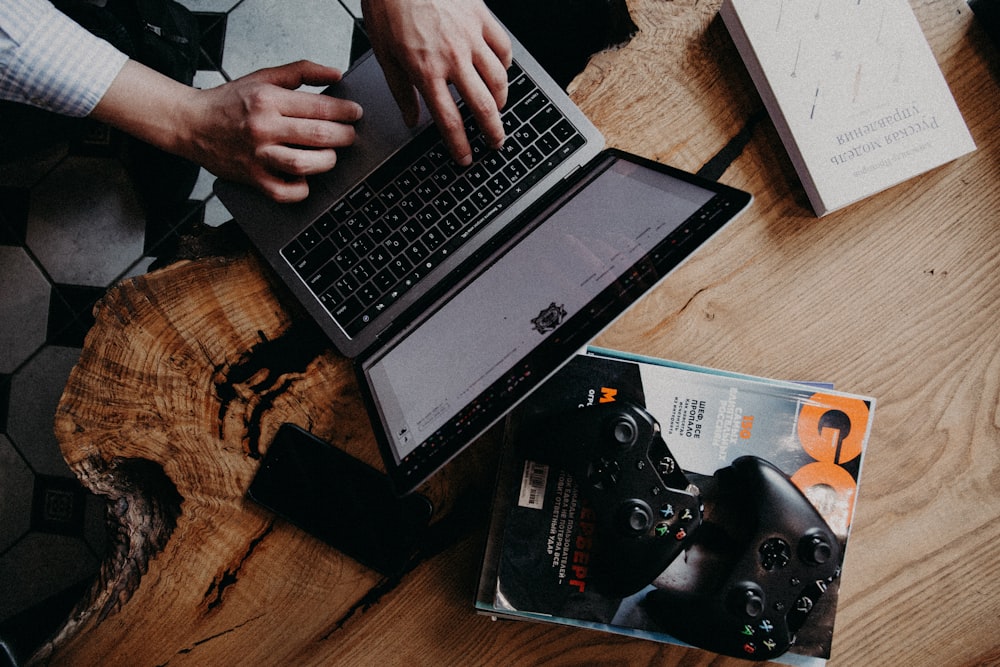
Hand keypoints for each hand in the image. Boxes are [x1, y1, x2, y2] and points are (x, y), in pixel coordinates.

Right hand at [93, 60, 362, 202]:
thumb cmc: (230, 102)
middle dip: (343, 136)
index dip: (345, 112)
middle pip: (317, 135)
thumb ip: (301, 72)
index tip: (356, 114)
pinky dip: (300, 190)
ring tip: (331, 156)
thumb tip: (336, 75)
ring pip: (304, 164)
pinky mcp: (252, 178)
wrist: (192, 124)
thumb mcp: (264, 78)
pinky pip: (283, 192)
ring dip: (326, 161)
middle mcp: (263, 127)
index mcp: (268, 100)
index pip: (318, 107)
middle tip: (349, 136)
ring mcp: (257, 155)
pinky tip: (306, 180)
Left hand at [361, 0, 512, 165]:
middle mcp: (453, 57)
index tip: (466, 157)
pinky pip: (504, 47)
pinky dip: (506, 64)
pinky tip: (501, 71)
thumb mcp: (384, 54)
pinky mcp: (482, 17)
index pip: (450, 121)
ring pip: (499, 79)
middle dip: (492, 132)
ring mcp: (471, 36)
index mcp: (426, 70)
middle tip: (495, 143)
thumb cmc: (387, 5)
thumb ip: (401, 91)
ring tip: (498, 110)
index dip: (460, 145)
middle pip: (483, 106)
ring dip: (501, 101)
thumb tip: (412, 119)